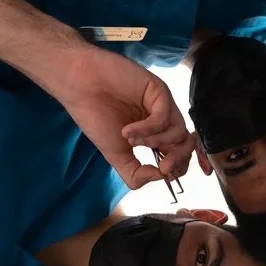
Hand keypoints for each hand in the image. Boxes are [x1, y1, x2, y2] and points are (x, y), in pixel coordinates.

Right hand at [46, 44, 192, 189]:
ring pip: (178, 131)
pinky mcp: (158, 90)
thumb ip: (136, 174)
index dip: (178, 167)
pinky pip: (164, 116)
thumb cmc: (96, 117)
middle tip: (163, 167)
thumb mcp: (116, 155)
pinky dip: (148, 128)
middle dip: (178, 159)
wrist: (79, 87)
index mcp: (156, 135)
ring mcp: (162, 105)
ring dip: (155, 141)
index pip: (179, 154)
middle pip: (186, 143)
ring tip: (130, 139)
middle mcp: (163, 120)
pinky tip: (128, 130)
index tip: (164, 173)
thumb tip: (160, 178)